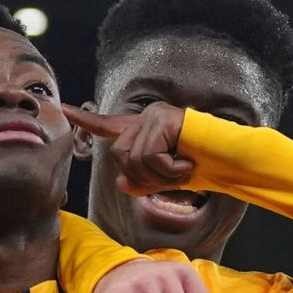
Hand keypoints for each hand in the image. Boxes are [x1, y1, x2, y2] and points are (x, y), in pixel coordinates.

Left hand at [66, 103, 194, 194]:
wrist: (229, 161)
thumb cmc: (199, 168)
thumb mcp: (162, 180)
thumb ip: (139, 182)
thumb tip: (122, 183)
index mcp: (141, 130)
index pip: (106, 126)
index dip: (85, 121)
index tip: (63, 109)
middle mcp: (144, 118)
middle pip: (119, 155)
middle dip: (142, 175)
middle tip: (172, 175)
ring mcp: (154, 115)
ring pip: (132, 158)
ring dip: (157, 174)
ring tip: (182, 169)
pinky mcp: (164, 119)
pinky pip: (150, 155)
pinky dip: (168, 170)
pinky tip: (187, 165)